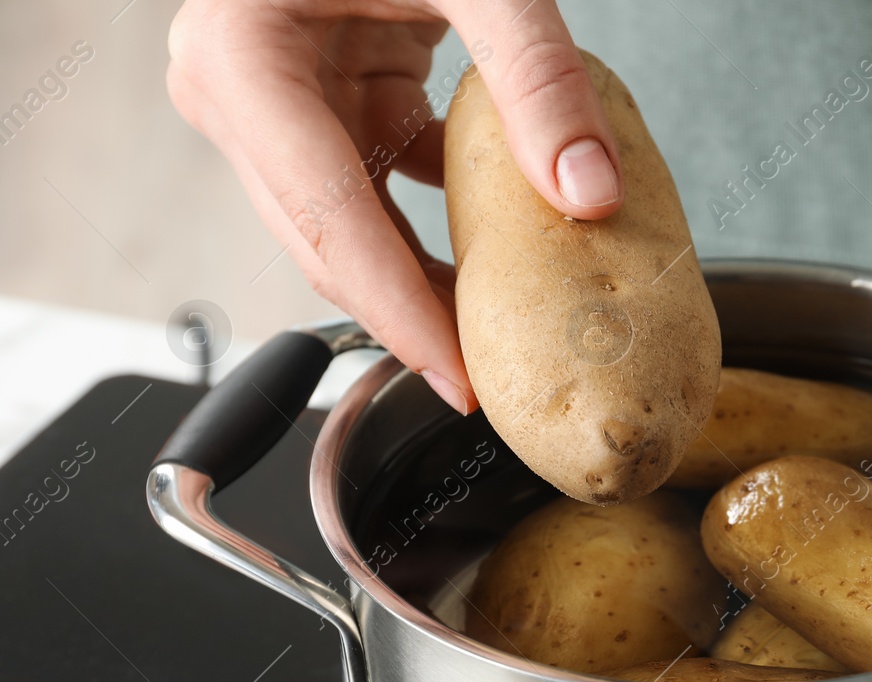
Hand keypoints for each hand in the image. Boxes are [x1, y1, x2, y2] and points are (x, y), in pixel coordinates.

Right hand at [166, 0, 625, 413]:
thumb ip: (537, 76)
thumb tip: (592, 193)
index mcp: (241, 62)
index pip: (332, 224)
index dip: (402, 316)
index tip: (463, 383)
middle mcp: (235, 93)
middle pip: (332, 242)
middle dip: (414, 318)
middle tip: (493, 385)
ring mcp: (270, 102)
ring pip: (352, 226)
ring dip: (428, 279)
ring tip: (504, 337)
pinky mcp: (316, 100)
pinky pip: (377, 186)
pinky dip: (438, 222)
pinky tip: (498, 252)